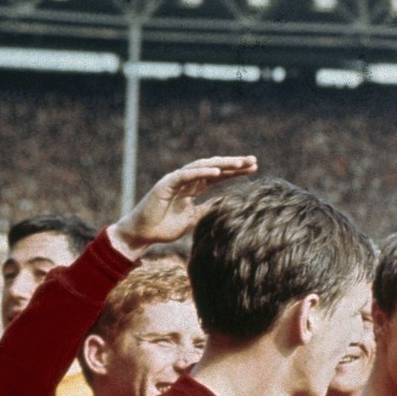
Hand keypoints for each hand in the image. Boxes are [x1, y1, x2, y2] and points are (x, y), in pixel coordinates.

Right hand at [108, 156, 256, 257]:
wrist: (142, 234)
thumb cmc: (165, 227)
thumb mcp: (195, 219)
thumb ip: (209, 208)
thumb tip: (227, 203)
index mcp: (193, 187)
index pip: (218, 176)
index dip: (235, 172)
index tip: (254, 168)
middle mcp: (186, 180)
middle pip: (213, 168)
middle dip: (233, 164)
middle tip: (254, 161)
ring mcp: (175, 180)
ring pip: (202, 167)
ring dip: (222, 164)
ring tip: (240, 164)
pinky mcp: (165, 184)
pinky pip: (185, 175)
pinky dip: (201, 172)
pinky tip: (217, 171)